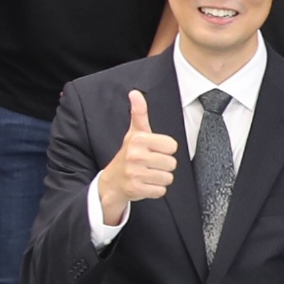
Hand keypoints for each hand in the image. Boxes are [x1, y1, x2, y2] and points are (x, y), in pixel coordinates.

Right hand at [96, 88, 177, 224]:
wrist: (112, 181)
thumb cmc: (128, 154)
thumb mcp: (134, 133)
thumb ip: (139, 113)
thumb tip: (135, 93)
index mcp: (138, 139)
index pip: (172, 146)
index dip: (166, 150)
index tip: (153, 150)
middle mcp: (135, 155)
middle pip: (172, 163)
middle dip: (164, 165)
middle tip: (150, 164)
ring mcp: (135, 173)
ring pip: (168, 178)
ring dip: (160, 178)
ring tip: (147, 174)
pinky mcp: (136, 189)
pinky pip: (161, 191)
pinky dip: (155, 190)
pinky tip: (145, 184)